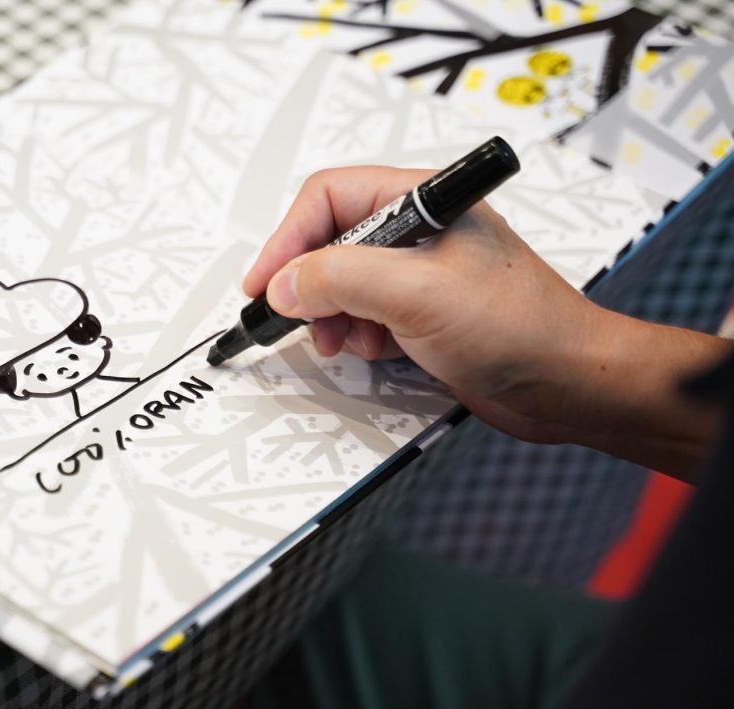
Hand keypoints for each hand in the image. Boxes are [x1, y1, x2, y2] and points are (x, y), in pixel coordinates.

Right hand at [243, 166, 727, 479]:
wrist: (569, 384)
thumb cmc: (520, 327)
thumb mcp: (417, 294)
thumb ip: (340, 279)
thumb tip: (284, 284)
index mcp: (422, 201)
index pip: (328, 198)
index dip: (288, 240)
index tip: (264, 284)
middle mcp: (418, 231)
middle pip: (329, 241)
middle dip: (309, 284)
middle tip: (296, 320)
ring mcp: (420, 273)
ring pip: (342, 283)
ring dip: (330, 315)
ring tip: (342, 341)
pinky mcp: (423, 313)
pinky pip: (365, 314)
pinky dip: (356, 335)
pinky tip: (375, 352)